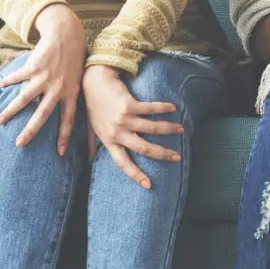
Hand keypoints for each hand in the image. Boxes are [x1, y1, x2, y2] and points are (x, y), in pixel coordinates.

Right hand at [0, 4, 84, 151]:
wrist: (66, 34)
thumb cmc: (74, 59)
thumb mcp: (79, 78)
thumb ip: (73, 95)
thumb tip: (76, 115)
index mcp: (71, 92)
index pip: (68, 119)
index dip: (64, 136)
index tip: (59, 153)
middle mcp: (58, 88)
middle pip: (42, 114)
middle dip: (30, 131)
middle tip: (19, 144)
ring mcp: (45, 77)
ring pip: (24, 98)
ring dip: (11, 110)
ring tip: (0, 120)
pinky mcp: (33, 67)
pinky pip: (18, 77)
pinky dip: (8, 81)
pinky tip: (1, 86)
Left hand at [83, 64, 184, 189]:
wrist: (93, 82)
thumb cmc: (94, 106)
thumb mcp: (92, 128)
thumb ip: (92, 145)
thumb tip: (89, 160)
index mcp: (108, 141)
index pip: (123, 163)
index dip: (136, 175)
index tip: (149, 185)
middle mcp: (116, 132)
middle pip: (144, 148)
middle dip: (162, 154)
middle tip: (177, 157)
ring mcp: (123, 119)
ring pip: (151, 128)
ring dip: (168, 129)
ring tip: (180, 130)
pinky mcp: (129, 104)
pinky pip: (151, 109)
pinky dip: (164, 108)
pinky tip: (173, 108)